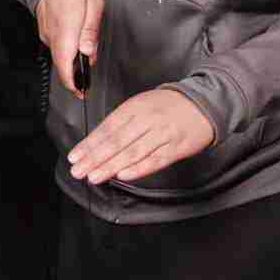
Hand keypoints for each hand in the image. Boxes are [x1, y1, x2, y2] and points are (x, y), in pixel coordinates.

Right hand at [35, 0, 103, 95]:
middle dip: (75, 75)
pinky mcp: (45, 30)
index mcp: (66, 31)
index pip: (66, 65)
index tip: (81, 92)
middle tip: (87, 80)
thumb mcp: (94, 5)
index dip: (73, 83)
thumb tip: (88, 54)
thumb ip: (90, 32)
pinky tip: (76, 46)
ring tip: (85, 61)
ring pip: (59, 56)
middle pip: (62, 64)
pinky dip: (66, 51)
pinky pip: (56, 46)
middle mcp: (52, 35)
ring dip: (71, 62)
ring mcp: (46, 33)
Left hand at [68, 89, 214, 184]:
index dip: (90, 143)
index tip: (75, 156)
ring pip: (133, 152)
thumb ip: (122, 122)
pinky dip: (138, 169)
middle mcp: (148, 120)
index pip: (108, 127)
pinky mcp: (176, 148)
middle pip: (117, 141)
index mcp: (136, 107)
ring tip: (94, 176)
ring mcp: (163, 134)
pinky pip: (155, 160)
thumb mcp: (142, 104)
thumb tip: (97, 143)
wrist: (205, 104)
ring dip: (111, 166)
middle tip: (78, 170)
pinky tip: (124, 175)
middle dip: (95, 158)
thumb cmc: (169, 106)